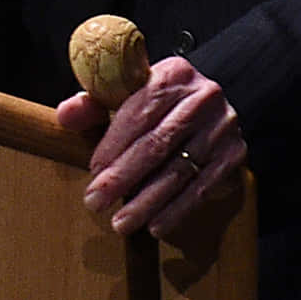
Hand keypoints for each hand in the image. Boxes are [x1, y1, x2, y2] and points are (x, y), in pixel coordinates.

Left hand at [57, 55, 245, 237]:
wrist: (210, 106)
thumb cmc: (158, 102)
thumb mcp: (127, 93)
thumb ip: (94, 103)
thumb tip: (65, 115)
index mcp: (173, 74)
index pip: (139, 110)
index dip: (114, 143)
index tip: (93, 170)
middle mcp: (203, 97)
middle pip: (157, 143)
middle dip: (123, 177)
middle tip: (96, 202)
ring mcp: (222, 127)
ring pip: (179, 170)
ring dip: (147, 201)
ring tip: (121, 222)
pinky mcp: (234, 155)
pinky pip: (202, 187)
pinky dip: (177, 209)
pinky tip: (155, 225)